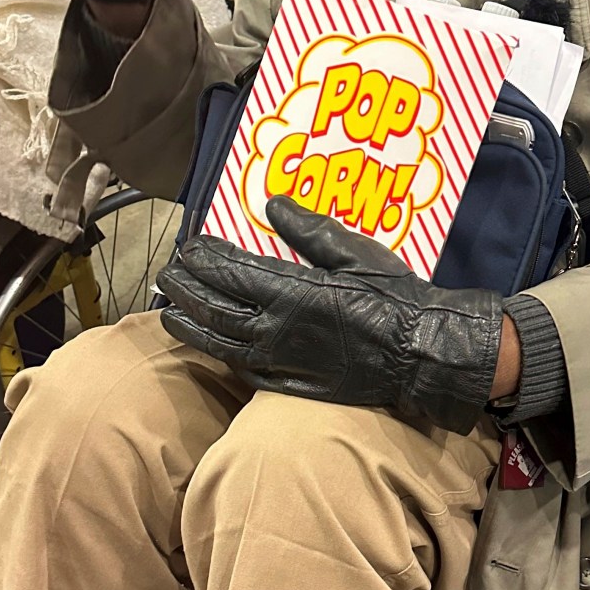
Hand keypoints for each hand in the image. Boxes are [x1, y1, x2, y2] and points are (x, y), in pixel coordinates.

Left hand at [157, 196, 506, 432]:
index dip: (202, 257)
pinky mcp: (287, 385)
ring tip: (171, 309)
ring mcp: (277, 361)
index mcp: (289, 291)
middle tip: (169, 272)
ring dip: (188, 323)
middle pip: (212, 307)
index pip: (227, 271)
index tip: (187, 244)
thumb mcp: (354, 252)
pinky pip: (240, 367)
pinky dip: (217, 352)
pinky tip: (210, 343)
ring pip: (217, 342)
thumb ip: (307, 229)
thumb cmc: (394, 297)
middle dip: (184, 288)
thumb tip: (271, 204)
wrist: (420, 352)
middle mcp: (274, 329)